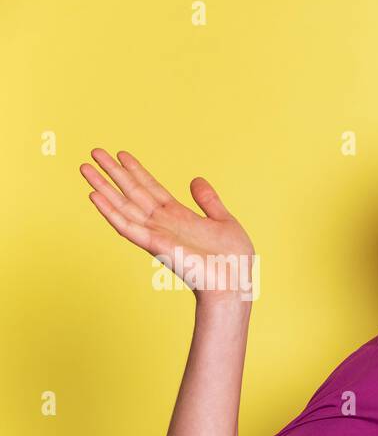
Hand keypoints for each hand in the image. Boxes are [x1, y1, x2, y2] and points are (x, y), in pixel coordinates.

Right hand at [81, 149, 254, 300]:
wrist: (234, 284)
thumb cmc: (233, 260)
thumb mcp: (224, 221)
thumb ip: (209, 201)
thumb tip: (196, 179)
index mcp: (180, 217)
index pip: (152, 188)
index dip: (137, 171)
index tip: (122, 154)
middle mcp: (164, 224)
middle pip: (133, 192)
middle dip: (114, 172)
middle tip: (94, 151)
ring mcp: (157, 234)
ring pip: (124, 206)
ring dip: (103, 187)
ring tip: (84, 167)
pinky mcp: (155, 245)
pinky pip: (127, 226)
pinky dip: (110, 211)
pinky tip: (95, 195)